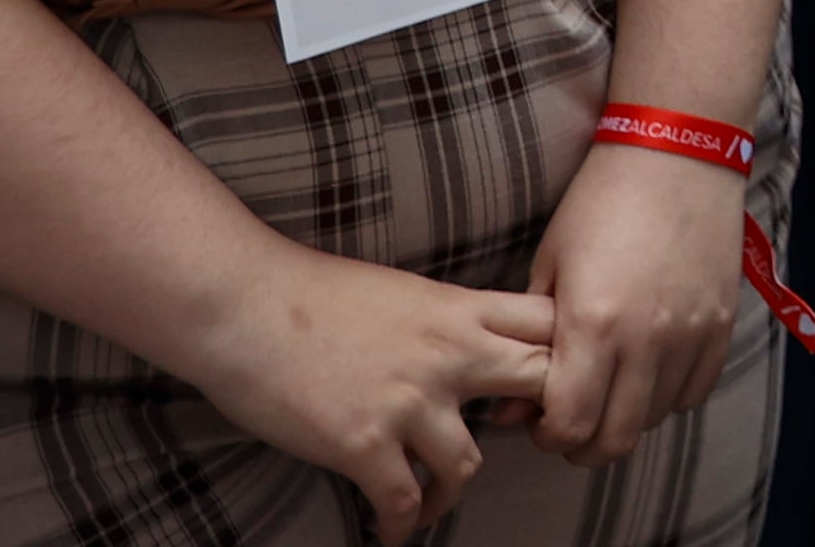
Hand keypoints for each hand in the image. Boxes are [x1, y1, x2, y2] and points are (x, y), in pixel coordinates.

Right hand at [172, 239, 552, 537]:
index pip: (551, 324)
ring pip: (470, 465)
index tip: (557, 380)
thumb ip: (448, 320)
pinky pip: (401, 501)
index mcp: (460, 310)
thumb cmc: (313, 292)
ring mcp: (409, 401)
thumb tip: (473, 343)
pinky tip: (391, 530)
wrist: (243, 306)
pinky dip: (400, 524)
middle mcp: (450, 354)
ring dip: (450, 493)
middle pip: (542, 385)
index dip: (570, 352)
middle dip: (546, 419)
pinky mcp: (363, 444)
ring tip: (431, 503)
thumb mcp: (406, 291)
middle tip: (526, 447)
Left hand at [520, 143, 742, 468]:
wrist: (677, 153)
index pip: (569, 425)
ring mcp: (691, 333)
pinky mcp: (722, 323)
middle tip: (572, 418)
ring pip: (656, 419)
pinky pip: (695, 391)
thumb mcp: (548, 266)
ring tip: (611, 387)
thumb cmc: (600, 203)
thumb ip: (531, 343)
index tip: (540, 418)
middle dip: (585, 443)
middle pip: (615, 439)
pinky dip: (669, 395)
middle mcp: (646, 339)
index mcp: (593, 324)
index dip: (549, 436)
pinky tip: (651, 369)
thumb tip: (511, 409)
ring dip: (627, 416)